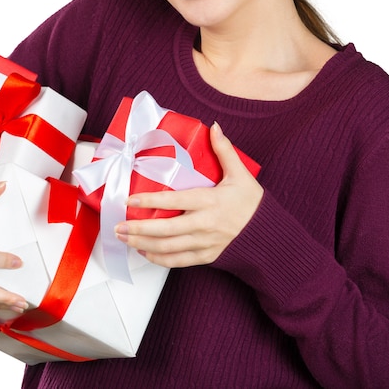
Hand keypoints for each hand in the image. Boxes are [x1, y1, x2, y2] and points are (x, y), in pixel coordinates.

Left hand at [114, 122, 263, 267]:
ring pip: (168, 247)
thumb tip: (214, 127)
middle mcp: (204, 224)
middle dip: (138, 229)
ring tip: (124, 238)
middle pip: (166, 229)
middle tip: (118, 226)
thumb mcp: (240, 174)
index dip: (150, 201)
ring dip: (143, 244)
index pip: (174, 201)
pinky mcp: (207, 256)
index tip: (131, 200)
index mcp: (210, 201)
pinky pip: (179, 261)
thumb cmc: (252, 203)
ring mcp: (205, 243)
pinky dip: (160, 259)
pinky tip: (145, 252)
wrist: (269, 235)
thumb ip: (225, 150)